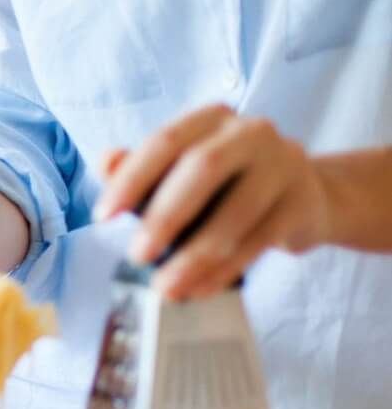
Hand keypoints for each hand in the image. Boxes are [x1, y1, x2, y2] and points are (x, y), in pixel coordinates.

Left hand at [93, 104, 331, 299]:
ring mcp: (284, 164)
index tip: (103, 216)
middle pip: (203, 168)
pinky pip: (258, 241)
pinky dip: (223, 270)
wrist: (305, 196)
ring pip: (236, 212)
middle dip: (165, 216)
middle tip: (136, 255)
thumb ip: (141, 169)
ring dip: (195, 256)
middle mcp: (252, 132)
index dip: (131, 178)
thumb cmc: (226, 184)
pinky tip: (197, 289)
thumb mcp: (180, 173)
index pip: (165, 141)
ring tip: (165, 287)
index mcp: (213, 118)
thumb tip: (105, 162)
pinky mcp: (302, 202)